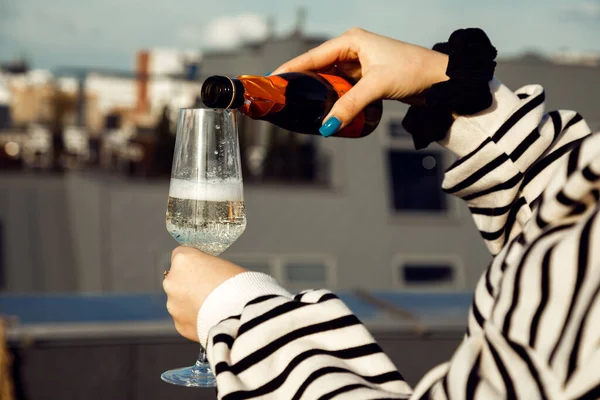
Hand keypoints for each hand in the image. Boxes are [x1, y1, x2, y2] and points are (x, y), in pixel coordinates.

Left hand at [163, 246, 246, 340]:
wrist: (241, 314)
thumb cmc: (238, 285)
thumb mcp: (224, 265)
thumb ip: (207, 268)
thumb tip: (206, 276)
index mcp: (183, 260)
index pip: (180, 255)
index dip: (194, 262)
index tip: (204, 269)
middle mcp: (172, 281)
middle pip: (177, 280)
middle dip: (189, 284)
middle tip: (209, 290)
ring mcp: (173, 305)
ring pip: (179, 301)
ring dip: (190, 303)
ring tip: (212, 308)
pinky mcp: (179, 325)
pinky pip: (185, 319)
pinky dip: (195, 319)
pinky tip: (210, 319)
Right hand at [272, 27, 448, 131]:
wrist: (440, 80)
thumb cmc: (413, 71)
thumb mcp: (376, 86)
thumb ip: (350, 105)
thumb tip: (327, 125)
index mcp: (352, 40)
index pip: (313, 56)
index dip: (292, 68)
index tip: (273, 80)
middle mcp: (353, 49)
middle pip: (318, 67)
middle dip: (302, 83)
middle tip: (284, 98)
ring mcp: (359, 64)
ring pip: (330, 80)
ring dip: (318, 93)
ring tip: (299, 106)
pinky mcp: (366, 78)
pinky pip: (341, 88)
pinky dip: (332, 98)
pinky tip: (323, 108)